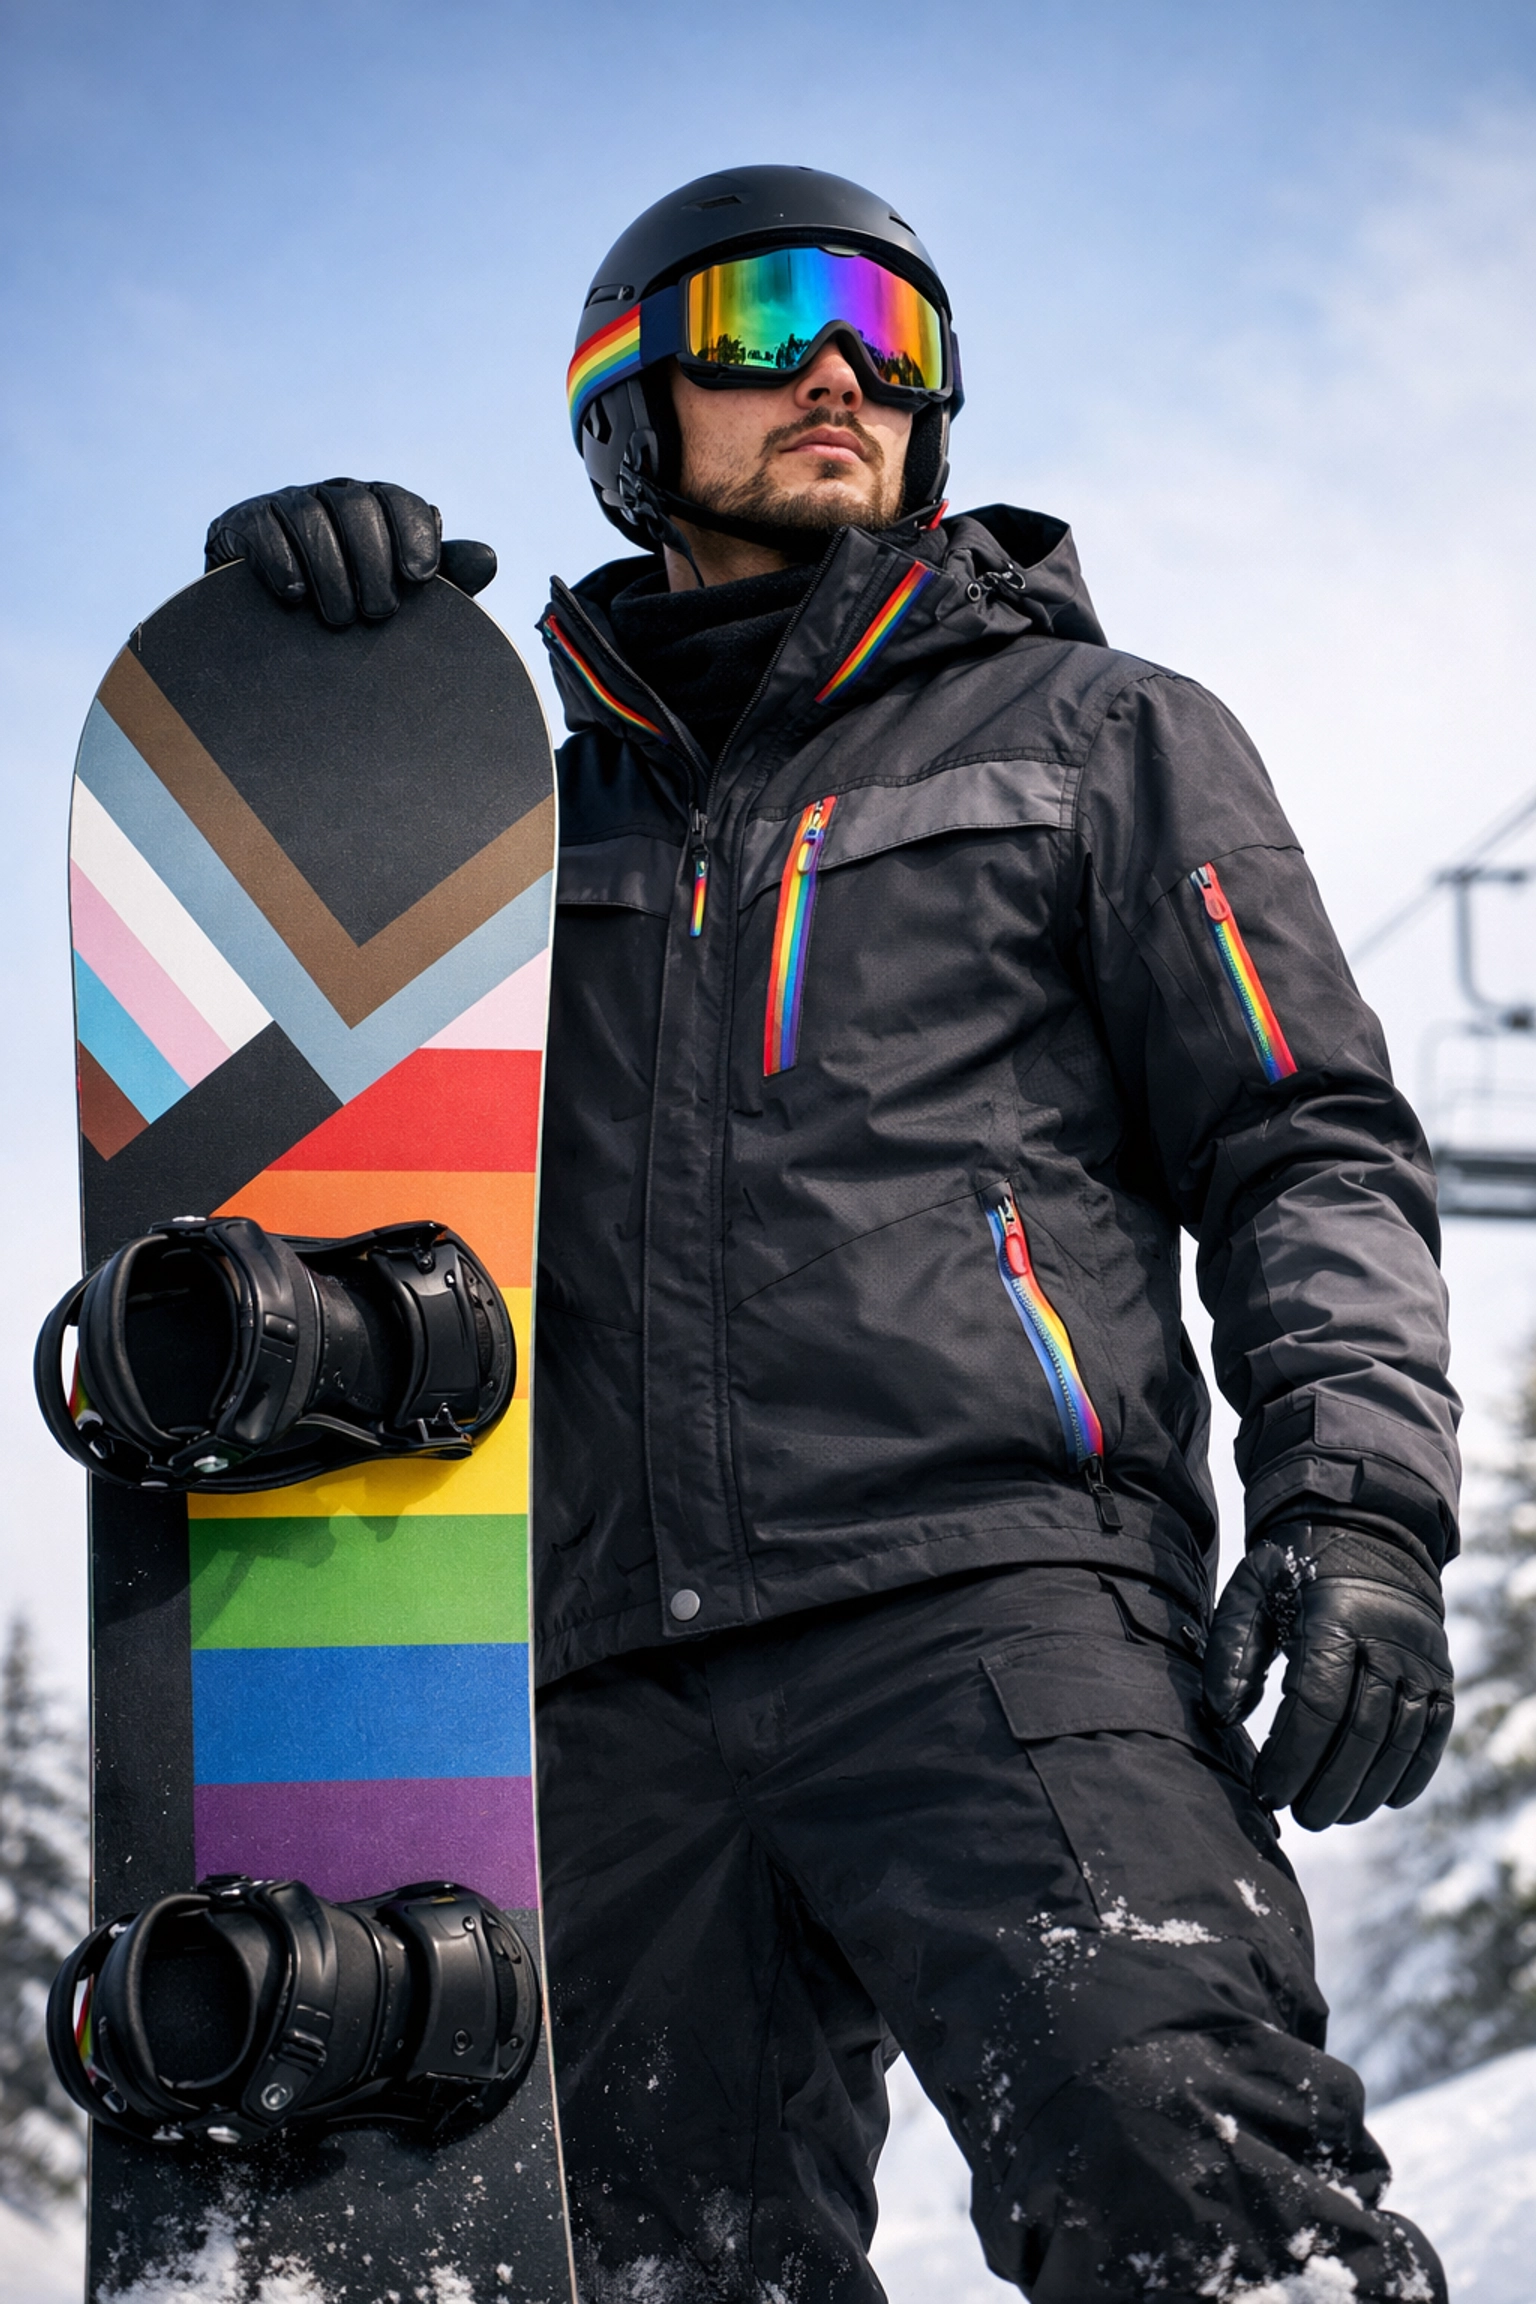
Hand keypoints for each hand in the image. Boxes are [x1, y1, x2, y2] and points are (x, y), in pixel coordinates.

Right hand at [204, 480, 495, 626]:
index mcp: (375, 508)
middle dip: (372, 560)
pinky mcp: (242, 523)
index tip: (421, 579)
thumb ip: (445, 579)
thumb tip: (488, 557)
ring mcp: (284, 505)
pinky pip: (265, 529)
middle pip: (356, 504)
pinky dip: (282, 562)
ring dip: (331, 571)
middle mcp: (331, 496)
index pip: (400, 502)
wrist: (271, 634)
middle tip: (379, 614)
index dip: (414, 534)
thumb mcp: (401, 598)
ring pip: (311, 515)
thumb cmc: (353, 612)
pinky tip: (294, 598)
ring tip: (340, 619)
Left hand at [1203, 1522, 1453, 1829]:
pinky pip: (1434, 1733)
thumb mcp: (1252, 1591)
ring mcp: (1421, 1659)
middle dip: (1328, 1785)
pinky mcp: (1440, 1674)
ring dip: (1367, 1788)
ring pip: (1401, 1740)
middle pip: (1363, 1731)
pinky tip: (1385, 1799)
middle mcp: (1388, 1640)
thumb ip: (1231, 1650)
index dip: (1293, 1756)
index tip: (1268, 1790)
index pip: (1318, 1704)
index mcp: (1335, 1618)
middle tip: (1300, 1816)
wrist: (1364, 1532)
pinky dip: (1413, 1771)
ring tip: (1332, 1814)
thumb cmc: (1294, 1570)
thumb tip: (1223, 1714)